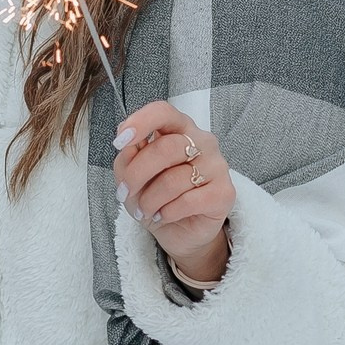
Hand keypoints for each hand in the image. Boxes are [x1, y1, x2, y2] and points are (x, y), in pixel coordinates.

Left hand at [111, 100, 234, 285]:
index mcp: (179, 128)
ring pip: (173, 179)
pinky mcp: (224, 193)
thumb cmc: (156, 196)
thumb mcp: (132, 177)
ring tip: (145, 210)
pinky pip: (188, 201)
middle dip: (137, 174)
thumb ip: (128, 158)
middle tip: (125, 193)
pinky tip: (163, 216)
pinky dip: (167, 212)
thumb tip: (127, 146)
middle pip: (165, 148)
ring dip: (150, 200)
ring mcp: (217, 166)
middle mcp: (202, 141)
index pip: (163, 112)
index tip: (120, 141)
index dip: (140, 122)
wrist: (180, 232)